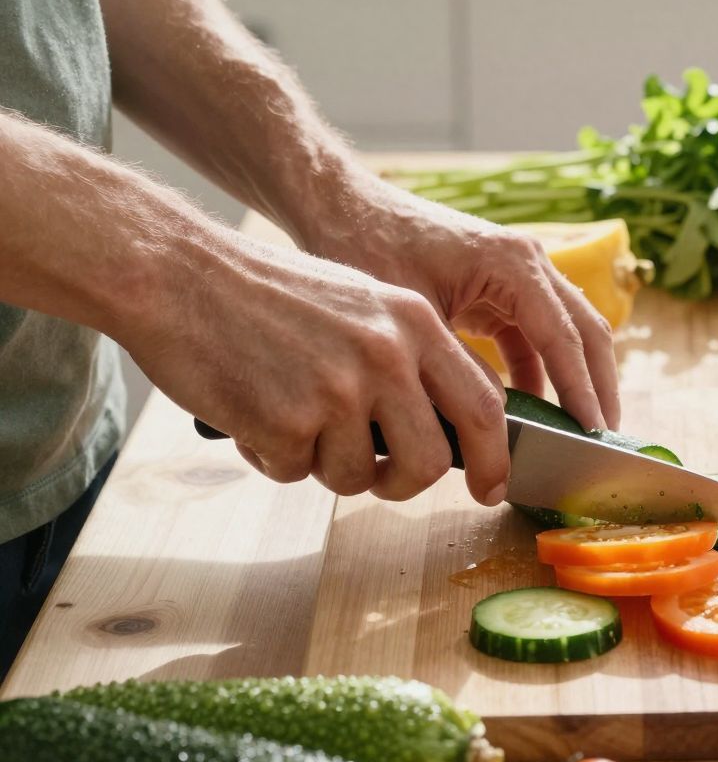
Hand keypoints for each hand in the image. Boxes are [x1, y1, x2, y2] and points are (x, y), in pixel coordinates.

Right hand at [127, 234, 516, 504]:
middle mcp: (387, 355)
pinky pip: (297, 473)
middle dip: (408, 484)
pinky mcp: (289, 421)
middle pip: (434, 460)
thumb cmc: (265, 293)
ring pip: (361, 477)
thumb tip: (447, 425)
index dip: (494, 455)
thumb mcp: (361, 304)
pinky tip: (252, 411)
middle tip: (384, 480)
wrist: (178, 274)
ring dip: (325, 465)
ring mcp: (339, 390)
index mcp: (414, 321)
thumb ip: (408, 357)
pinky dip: (272, 456)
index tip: (490, 486)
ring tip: (290, 417)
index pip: (483, 402)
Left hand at [311, 182, 619, 435]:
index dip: (582, 391)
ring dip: (576, 380)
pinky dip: (541, 371)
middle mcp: (528, 262)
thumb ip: (457, 368)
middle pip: (586, 331)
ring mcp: (518, 272)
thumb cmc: (369, 249)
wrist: (343, 207)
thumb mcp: (414, 318)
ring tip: (579, 433)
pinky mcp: (500, 286)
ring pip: (568, 332)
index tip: (593, 434)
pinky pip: (535, 334)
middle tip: (604, 442)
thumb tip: (487, 430)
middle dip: (598, 388)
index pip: (564, 337)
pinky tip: (533, 410)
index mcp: (513, 263)